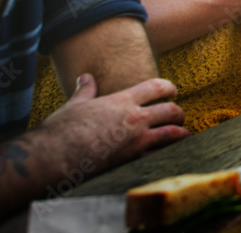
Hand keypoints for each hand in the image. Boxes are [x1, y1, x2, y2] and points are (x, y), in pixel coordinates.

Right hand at [39, 74, 188, 175]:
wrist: (56, 157)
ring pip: (171, 134)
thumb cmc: (63, 129)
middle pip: (170, 110)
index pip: (155, 87)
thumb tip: (85, 77)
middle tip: (179, 114)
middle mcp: (134, 119)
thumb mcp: (75, 105)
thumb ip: (85, 91)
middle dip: (178, 112)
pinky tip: (168, 156)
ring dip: (180, 133)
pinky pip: (158, 155)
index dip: (168, 87)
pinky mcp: (132, 161)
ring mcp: (136, 141)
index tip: (173, 90)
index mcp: (122, 101)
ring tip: (184, 134)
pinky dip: (165, 154)